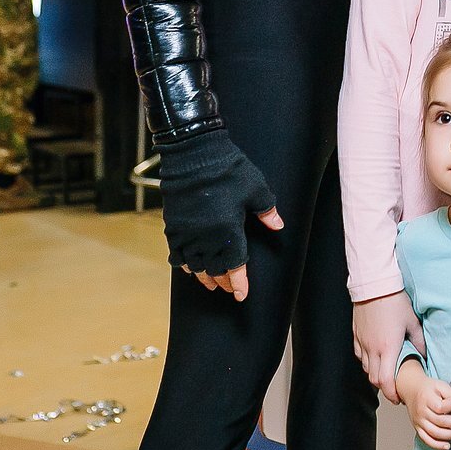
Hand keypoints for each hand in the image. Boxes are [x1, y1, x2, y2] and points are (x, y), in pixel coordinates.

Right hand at [156, 130, 281, 301]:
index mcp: (229, 230)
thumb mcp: (256, 188)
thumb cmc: (228, 169)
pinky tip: (189, 267)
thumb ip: (267, 211)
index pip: (235, 266)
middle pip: (215, 270)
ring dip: (204, 276)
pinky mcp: (173, 226)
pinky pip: (176, 254)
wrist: (193, 153)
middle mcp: (206, 237)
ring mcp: (187, 233)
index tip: (242, 296)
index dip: (239, 283)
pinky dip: (184, 264)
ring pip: (195, 266)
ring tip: (211, 283)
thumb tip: (278, 226)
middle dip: (223, 282)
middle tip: (229, 288)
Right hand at [354, 290, 423, 404]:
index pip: (386, 381)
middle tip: (394, 390)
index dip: (391, 393)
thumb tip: (425, 355)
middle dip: (384, 388)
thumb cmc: (395, 302)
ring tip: (386, 373)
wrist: (375, 286)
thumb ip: (419, 341)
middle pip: (374, 379)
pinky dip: (367, 361)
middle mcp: (372, 349)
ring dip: (376, 374)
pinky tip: (375, 357)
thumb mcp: (412, 322)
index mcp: (388, 348)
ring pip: (366, 368)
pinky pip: (360, 355)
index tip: (397, 397)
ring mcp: (363, 342)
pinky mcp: (356, 335)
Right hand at [401, 364, 450, 449]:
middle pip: (439, 422)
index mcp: (426, 399)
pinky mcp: (418, 429)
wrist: (411, 390)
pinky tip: (447, 446)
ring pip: (435, 433)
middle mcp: (421, 412)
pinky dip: (437, 445)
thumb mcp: (441, 386)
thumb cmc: (427, 388)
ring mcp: (419, 422)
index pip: (439, 407)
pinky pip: (427, 440)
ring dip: (450, 436)